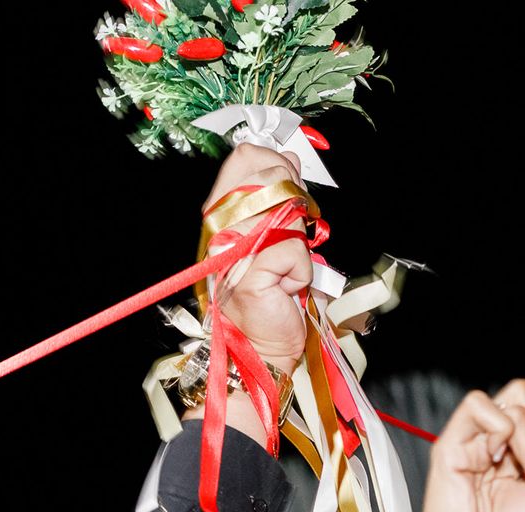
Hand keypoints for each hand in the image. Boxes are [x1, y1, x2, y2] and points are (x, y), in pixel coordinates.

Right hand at [203, 144, 313, 368]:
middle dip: (295, 204)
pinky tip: (284, 285)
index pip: (246, 156)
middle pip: (272, 176)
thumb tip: (288, 160)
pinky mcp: (253, 272)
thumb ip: (278, 195)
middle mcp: (224, 224)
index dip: (275, 163)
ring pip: (289, 212)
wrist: (261, 342)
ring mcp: (234, 247)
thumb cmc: (267, 293)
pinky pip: (296, 251)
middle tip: (288, 237)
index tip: (286, 189)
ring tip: (283, 266)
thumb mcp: (272, 233)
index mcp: (223, 210)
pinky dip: (301, 270)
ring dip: (299, 242)